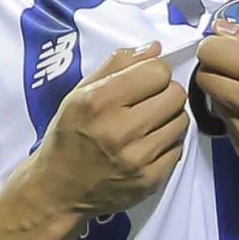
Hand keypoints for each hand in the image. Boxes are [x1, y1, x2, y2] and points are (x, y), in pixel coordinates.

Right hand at [29, 42, 188, 226]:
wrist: (57, 191)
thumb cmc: (68, 135)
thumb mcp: (80, 93)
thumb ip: (117, 65)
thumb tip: (155, 48)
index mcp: (99, 101)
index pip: (157, 71)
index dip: (153, 72)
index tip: (143, 82)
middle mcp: (119, 130)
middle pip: (175, 94)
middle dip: (165, 93)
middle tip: (148, 103)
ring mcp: (136, 159)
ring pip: (181, 121)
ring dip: (169, 118)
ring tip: (149, 124)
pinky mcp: (148, 181)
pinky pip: (178, 149)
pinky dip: (167, 144)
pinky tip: (148, 145)